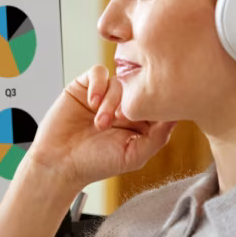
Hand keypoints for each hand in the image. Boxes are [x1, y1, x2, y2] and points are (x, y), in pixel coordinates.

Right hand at [19, 65, 177, 192]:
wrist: (59, 163)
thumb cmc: (95, 164)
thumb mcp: (134, 155)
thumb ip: (159, 136)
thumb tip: (176, 114)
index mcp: (140, 121)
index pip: (157, 100)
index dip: (153, 105)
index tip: (143, 119)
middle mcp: (124, 105)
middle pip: (140, 87)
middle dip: (131, 103)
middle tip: (121, 120)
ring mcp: (105, 95)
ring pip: (119, 81)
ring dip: (111, 101)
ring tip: (100, 123)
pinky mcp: (85, 87)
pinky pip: (98, 72)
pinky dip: (98, 85)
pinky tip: (92, 103)